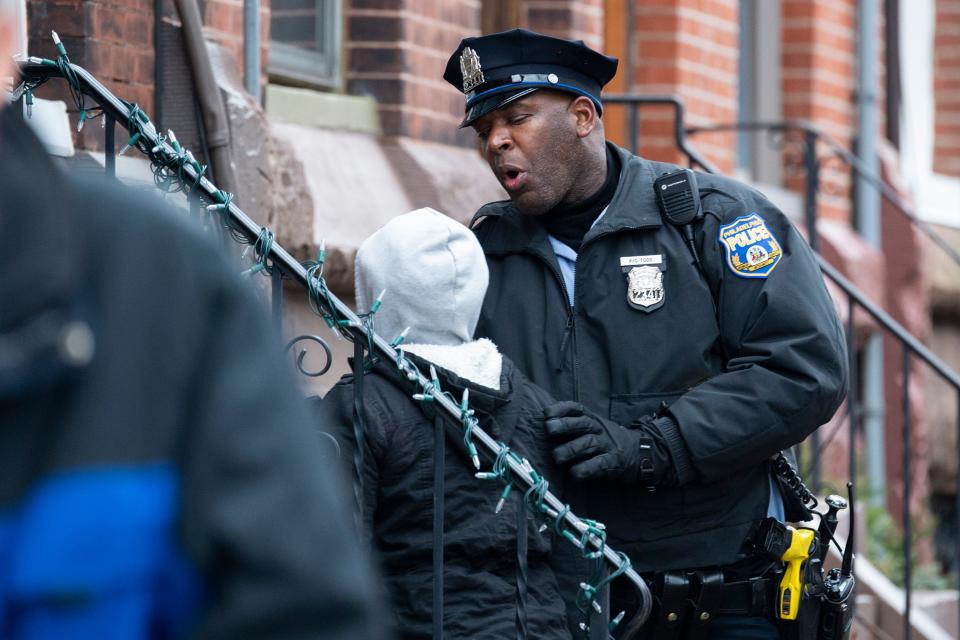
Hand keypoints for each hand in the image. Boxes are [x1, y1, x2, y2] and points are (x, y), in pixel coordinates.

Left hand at [543, 401, 667, 483]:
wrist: (639, 452)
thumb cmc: (605, 440)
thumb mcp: (591, 427)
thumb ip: (571, 424)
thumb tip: (543, 422)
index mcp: (592, 418)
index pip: (576, 408)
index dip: (561, 409)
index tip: (546, 413)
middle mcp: (599, 429)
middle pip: (582, 423)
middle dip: (565, 425)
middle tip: (549, 429)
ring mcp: (607, 445)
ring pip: (589, 444)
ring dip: (571, 449)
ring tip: (557, 457)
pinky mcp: (614, 462)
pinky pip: (600, 464)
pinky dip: (587, 469)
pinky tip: (575, 473)